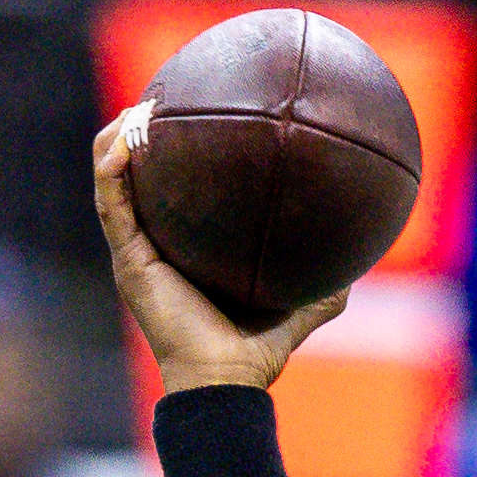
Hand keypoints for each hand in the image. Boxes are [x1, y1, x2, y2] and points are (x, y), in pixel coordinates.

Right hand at [93, 108, 345, 395]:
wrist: (226, 381)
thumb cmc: (256, 350)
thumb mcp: (302, 305)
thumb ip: (328, 282)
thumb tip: (364, 256)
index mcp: (182, 245)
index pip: (171, 186)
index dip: (175, 148)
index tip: (192, 111)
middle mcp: (153, 240)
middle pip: (134, 171)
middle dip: (140, 127)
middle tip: (163, 95)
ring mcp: (134, 249)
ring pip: (112, 175)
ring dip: (119, 135)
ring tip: (140, 107)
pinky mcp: (127, 259)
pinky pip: (112, 201)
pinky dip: (113, 166)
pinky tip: (127, 140)